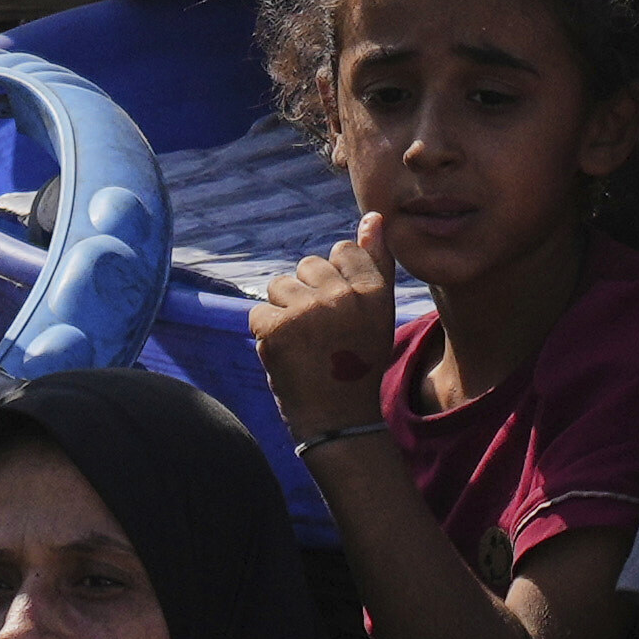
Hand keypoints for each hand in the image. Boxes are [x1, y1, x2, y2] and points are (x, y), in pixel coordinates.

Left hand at [246, 227, 402, 451]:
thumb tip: (373, 217)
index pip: (343, 251)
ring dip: (284, 311)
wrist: (338, 420)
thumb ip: (375, 263)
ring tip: (303, 344)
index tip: (341, 314)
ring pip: (280, 285)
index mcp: (373, 292)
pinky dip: (265, 333)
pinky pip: (259, 311)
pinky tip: (286, 355)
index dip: (335, 281)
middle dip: (308, 296)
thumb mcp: (379, 313)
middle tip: (322, 335)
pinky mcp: (277, 328)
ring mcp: (308, 312)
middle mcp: (343, 297)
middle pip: (308, 265)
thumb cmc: (357, 364)